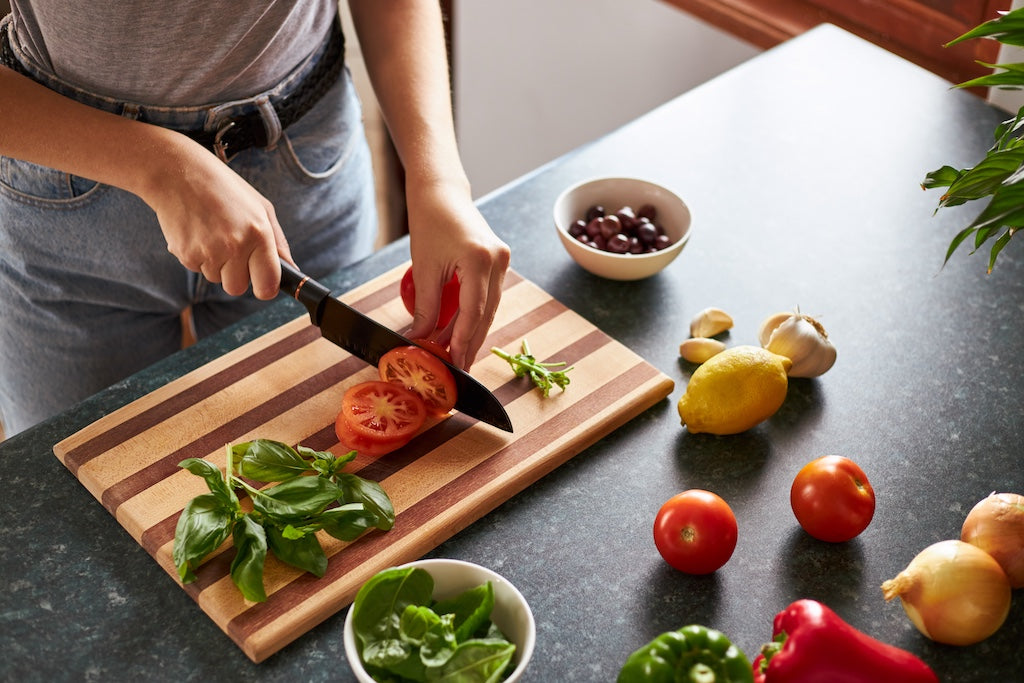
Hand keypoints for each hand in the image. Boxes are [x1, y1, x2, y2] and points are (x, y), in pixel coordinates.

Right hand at [142, 136, 290, 299]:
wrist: (177, 172)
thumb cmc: (224, 188)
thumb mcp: (260, 207)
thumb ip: (278, 242)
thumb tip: (291, 269)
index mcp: (258, 234)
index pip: (267, 286)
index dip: (266, 287)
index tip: (263, 282)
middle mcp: (234, 246)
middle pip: (238, 288)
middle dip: (237, 275)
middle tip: (232, 249)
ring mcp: (208, 252)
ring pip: (217, 279)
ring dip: (217, 264)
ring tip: (213, 233)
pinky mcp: (184, 254)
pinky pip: (197, 269)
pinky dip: (199, 256)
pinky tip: (198, 232)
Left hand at [405, 180, 509, 369]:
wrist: (441, 191)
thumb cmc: (429, 220)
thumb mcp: (424, 267)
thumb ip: (425, 306)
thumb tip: (421, 338)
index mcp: (480, 258)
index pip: (474, 311)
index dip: (464, 341)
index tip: (455, 363)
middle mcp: (498, 260)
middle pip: (486, 313)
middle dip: (470, 342)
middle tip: (457, 366)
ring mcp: (502, 260)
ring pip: (489, 307)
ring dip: (472, 330)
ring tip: (455, 353)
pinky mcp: (498, 260)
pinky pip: (488, 295)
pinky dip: (474, 314)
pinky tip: (460, 330)